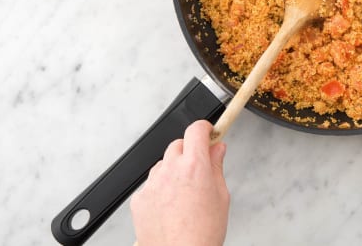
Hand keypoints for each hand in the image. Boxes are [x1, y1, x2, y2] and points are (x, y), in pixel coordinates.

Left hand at [130, 120, 229, 245]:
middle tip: (198, 168)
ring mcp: (152, 184)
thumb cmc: (202, 233)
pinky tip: (170, 206)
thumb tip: (217, 149)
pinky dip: (160, 189)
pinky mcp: (139, 198)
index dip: (204, 128)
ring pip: (163, 164)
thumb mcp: (221, 196)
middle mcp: (170, 170)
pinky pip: (151, 184)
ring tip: (184, 194)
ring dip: (173, 170)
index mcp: (194, 166)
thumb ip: (217, 167)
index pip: (196, 130)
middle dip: (189, 151)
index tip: (208, 132)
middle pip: (178, 145)